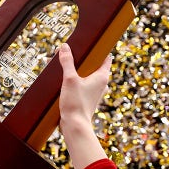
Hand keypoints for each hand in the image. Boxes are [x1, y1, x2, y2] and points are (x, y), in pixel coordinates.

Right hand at [58, 43, 110, 168]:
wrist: (75, 126)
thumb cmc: (76, 103)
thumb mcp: (70, 79)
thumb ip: (67, 62)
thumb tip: (64, 47)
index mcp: (102, 76)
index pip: (106, 57)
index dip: (99, 48)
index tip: (91, 42)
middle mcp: (101, 83)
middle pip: (94, 65)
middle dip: (83, 58)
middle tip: (71, 51)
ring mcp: (95, 91)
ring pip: (87, 75)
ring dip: (77, 69)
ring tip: (63, 64)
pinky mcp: (87, 98)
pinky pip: (82, 83)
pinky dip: (74, 79)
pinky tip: (62, 78)